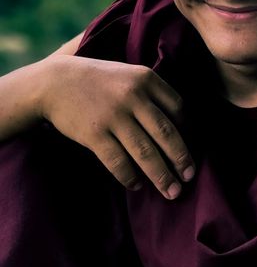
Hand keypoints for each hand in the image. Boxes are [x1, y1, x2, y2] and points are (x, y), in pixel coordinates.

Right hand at [39, 54, 195, 199]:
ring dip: (162, 176)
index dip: (187, 130)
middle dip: (181, 159)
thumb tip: (180, 125)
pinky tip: (137, 185)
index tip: (189, 147)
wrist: (57, 82)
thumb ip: (152, 92)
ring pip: (145, 153)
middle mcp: (133, 96)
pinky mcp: (95, 134)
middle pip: (166, 133)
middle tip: (189, 177)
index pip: (178, 108)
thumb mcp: (129, 74)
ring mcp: (114, 116)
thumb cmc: (99, 80)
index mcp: (146, 78)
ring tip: (172, 192)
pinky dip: (130, 178)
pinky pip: (119, 162)